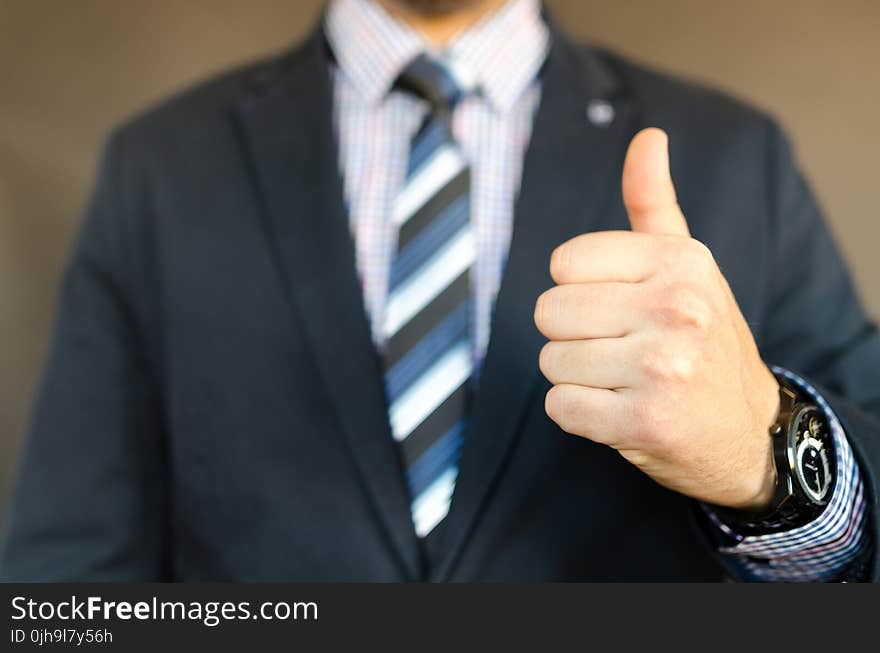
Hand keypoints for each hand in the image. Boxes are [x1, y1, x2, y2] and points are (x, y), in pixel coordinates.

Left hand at [534, 128, 779, 510]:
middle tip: (618, 349)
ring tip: (623, 380)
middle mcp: (676, 309)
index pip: (564, 263)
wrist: (748, 428)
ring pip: (551, 361)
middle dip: (572, 335)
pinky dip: (578, 414)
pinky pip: (560, 407)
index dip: (578, 289)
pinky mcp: (644, 422)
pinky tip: (619, 412)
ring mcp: (662, 368)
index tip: (618, 307)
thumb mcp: (687, 265)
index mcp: (681, 261)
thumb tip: (647, 136)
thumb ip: (654, 203)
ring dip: (575, 377)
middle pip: (549, 311)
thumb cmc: (704, 338)